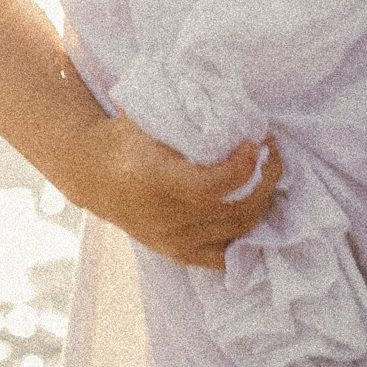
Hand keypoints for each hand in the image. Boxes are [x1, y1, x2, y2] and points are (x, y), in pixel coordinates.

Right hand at [83, 117, 282, 272]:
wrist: (94, 174)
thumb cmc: (128, 138)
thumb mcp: (150, 117)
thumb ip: (190, 116)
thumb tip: (239, 111)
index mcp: (150, 177)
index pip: (209, 187)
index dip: (242, 169)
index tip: (256, 143)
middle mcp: (162, 216)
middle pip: (233, 211)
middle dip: (265, 180)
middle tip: (272, 153)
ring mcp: (170, 240)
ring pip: (238, 230)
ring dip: (263, 201)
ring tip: (267, 174)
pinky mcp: (178, 254)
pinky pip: (227, 255)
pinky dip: (248, 233)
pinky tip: (255, 207)